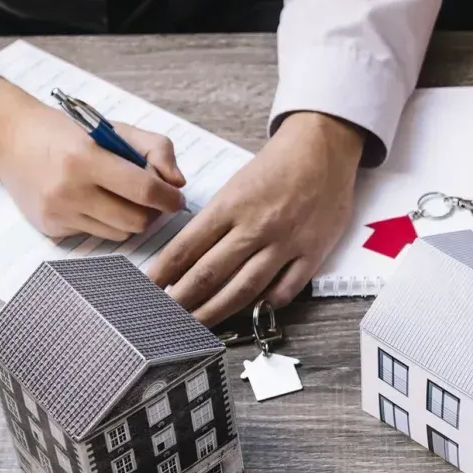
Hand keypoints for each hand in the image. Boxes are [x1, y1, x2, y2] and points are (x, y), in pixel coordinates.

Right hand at [0, 77, 186, 239]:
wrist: (12, 139)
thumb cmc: (70, 133)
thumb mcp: (115, 128)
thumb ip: (156, 148)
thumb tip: (178, 183)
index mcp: (86, 159)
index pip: (144, 191)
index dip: (170, 198)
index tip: (178, 198)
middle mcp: (69, 190)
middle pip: (136, 221)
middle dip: (152, 212)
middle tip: (152, 199)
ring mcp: (57, 213)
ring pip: (119, 233)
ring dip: (131, 219)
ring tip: (123, 198)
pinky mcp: (50, 228)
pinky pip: (96, 235)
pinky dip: (105, 222)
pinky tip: (93, 201)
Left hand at [148, 112, 362, 326]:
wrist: (324, 147)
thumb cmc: (278, 165)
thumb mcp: (237, 184)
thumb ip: (217, 220)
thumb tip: (189, 255)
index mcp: (231, 204)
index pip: (186, 247)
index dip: (163, 273)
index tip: (148, 289)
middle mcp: (256, 226)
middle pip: (209, 274)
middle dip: (182, 300)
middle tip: (166, 316)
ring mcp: (286, 242)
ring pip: (243, 289)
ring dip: (216, 312)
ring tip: (198, 325)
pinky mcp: (312, 253)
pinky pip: (284, 290)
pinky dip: (264, 305)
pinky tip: (249, 311)